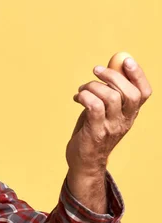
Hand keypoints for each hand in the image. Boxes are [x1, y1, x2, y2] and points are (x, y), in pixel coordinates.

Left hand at [67, 57, 151, 176]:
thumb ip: (109, 92)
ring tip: (82, 89)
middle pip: (130, 93)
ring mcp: (111, 127)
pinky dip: (85, 97)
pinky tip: (77, 97)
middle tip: (96, 70)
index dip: (138, 75)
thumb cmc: (92, 132)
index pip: (144, 93)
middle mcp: (125, 121)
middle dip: (113, 76)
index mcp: (130, 114)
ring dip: (93, 86)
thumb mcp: (104, 111)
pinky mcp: (96, 132)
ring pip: (111, 97)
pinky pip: (95, 107)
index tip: (126, 60)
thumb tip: (110, 66)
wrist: (84, 162)